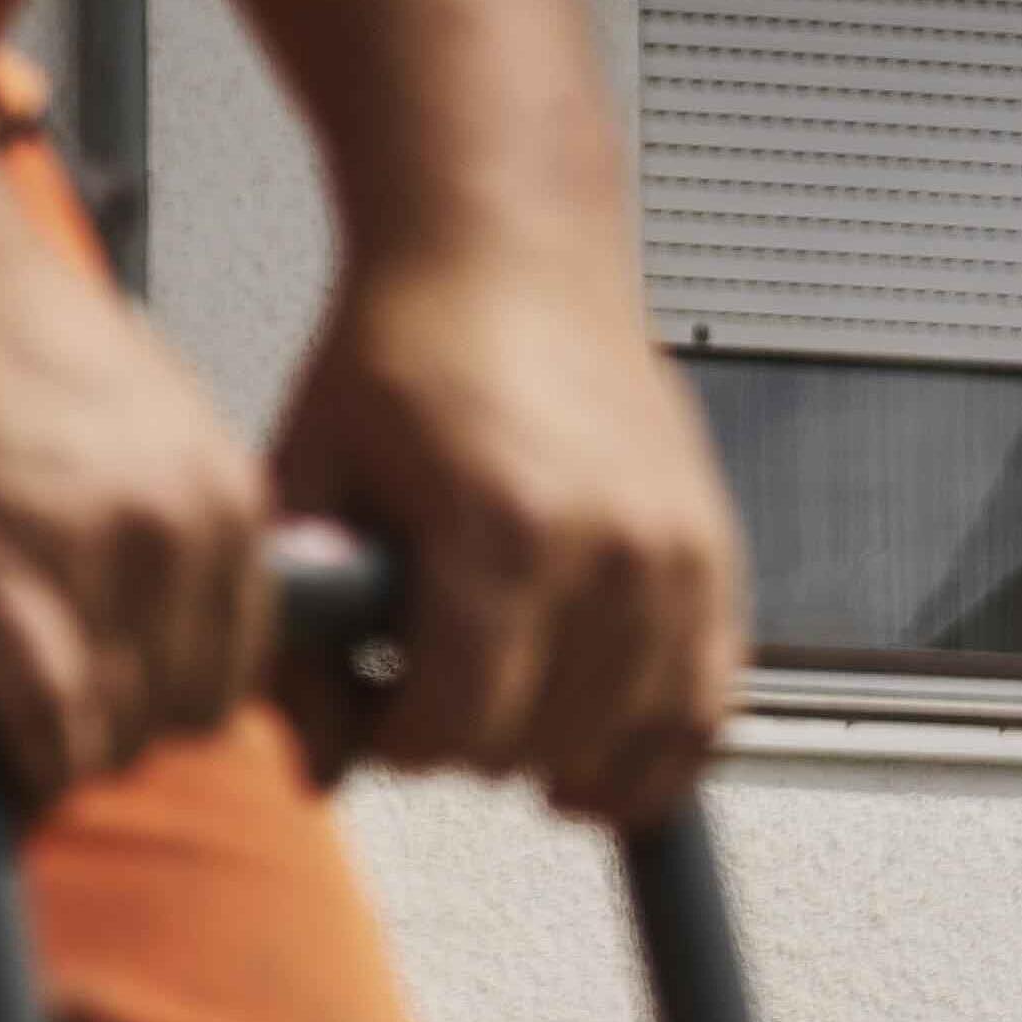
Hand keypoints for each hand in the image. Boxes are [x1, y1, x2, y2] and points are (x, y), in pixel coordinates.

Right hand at [0, 206, 280, 805]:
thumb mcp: (125, 420)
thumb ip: (150, 516)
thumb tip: (132, 626)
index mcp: (225, 488)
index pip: (233, 666)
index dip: (156, 697)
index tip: (92, 695)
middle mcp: (184, 526)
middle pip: (177, 716)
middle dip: (104, 728)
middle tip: (27, 705)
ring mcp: (97, 557)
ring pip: (108, 737)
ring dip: (50, 747)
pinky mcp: (0, 582)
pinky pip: (40, 730)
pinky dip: (12, 758)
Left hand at [273, 243, 744, 822]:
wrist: (507, 254)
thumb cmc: (401, 354)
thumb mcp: (310, 488)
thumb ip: (303, 640)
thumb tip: (321, 768)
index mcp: (501, 532)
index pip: (453, 730)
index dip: (390, 740)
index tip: (368, 706)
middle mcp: (609, 549)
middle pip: (536, 746)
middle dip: (461, 739)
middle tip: (422, 687)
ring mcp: (677, 555)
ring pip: (630, 745)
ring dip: (552, 753)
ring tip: (499, 708)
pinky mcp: (718, 554)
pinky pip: (710, 707)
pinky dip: (654, 751)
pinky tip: (593, 757)